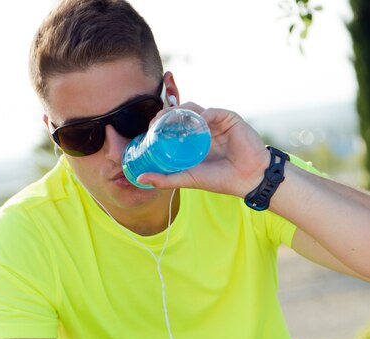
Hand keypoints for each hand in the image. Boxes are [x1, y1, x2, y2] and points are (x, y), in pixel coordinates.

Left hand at [138, 103, 270, 197]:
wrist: (248, 179)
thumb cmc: (220, 180)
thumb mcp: (188, 178)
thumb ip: (165, 178)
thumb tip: (140, 178)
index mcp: (193, 141)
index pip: (173, 125)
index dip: (160, 123)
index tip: (149, 128)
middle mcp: (202, 129)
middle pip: (181, 114)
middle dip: (166, 114)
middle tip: (155, 120)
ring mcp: (215, 122)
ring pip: (194, 109)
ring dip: (181, 111)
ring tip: (171, 118)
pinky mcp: (229, 119)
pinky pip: (213, 111)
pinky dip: (205, 114)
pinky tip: (199, 122)